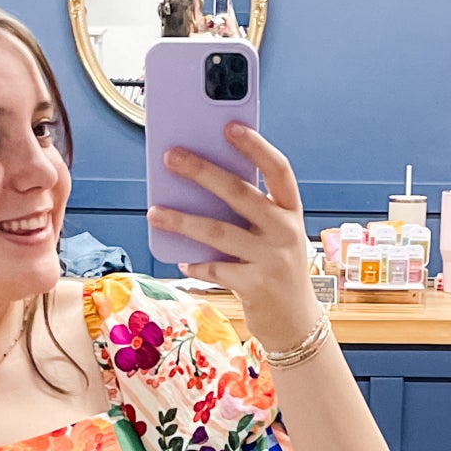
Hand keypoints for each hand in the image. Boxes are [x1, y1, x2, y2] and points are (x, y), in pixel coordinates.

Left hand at [147, 125, 319, 353]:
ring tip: (155, 212)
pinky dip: (195, 262)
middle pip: (239, 192)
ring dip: (182, 220)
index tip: (229, 126)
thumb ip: (251, 215)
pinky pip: (215, 267)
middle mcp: (285, 230)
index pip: (277, 169)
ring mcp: (272, 258)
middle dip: (201, 171)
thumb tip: (202, 190)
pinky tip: (182, 258)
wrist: (296, 324)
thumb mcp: (275, 238)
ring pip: (218, 231)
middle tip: (170, 157)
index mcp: (292, 211)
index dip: (255, 146)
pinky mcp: (256, 285)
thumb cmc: (278, 272)